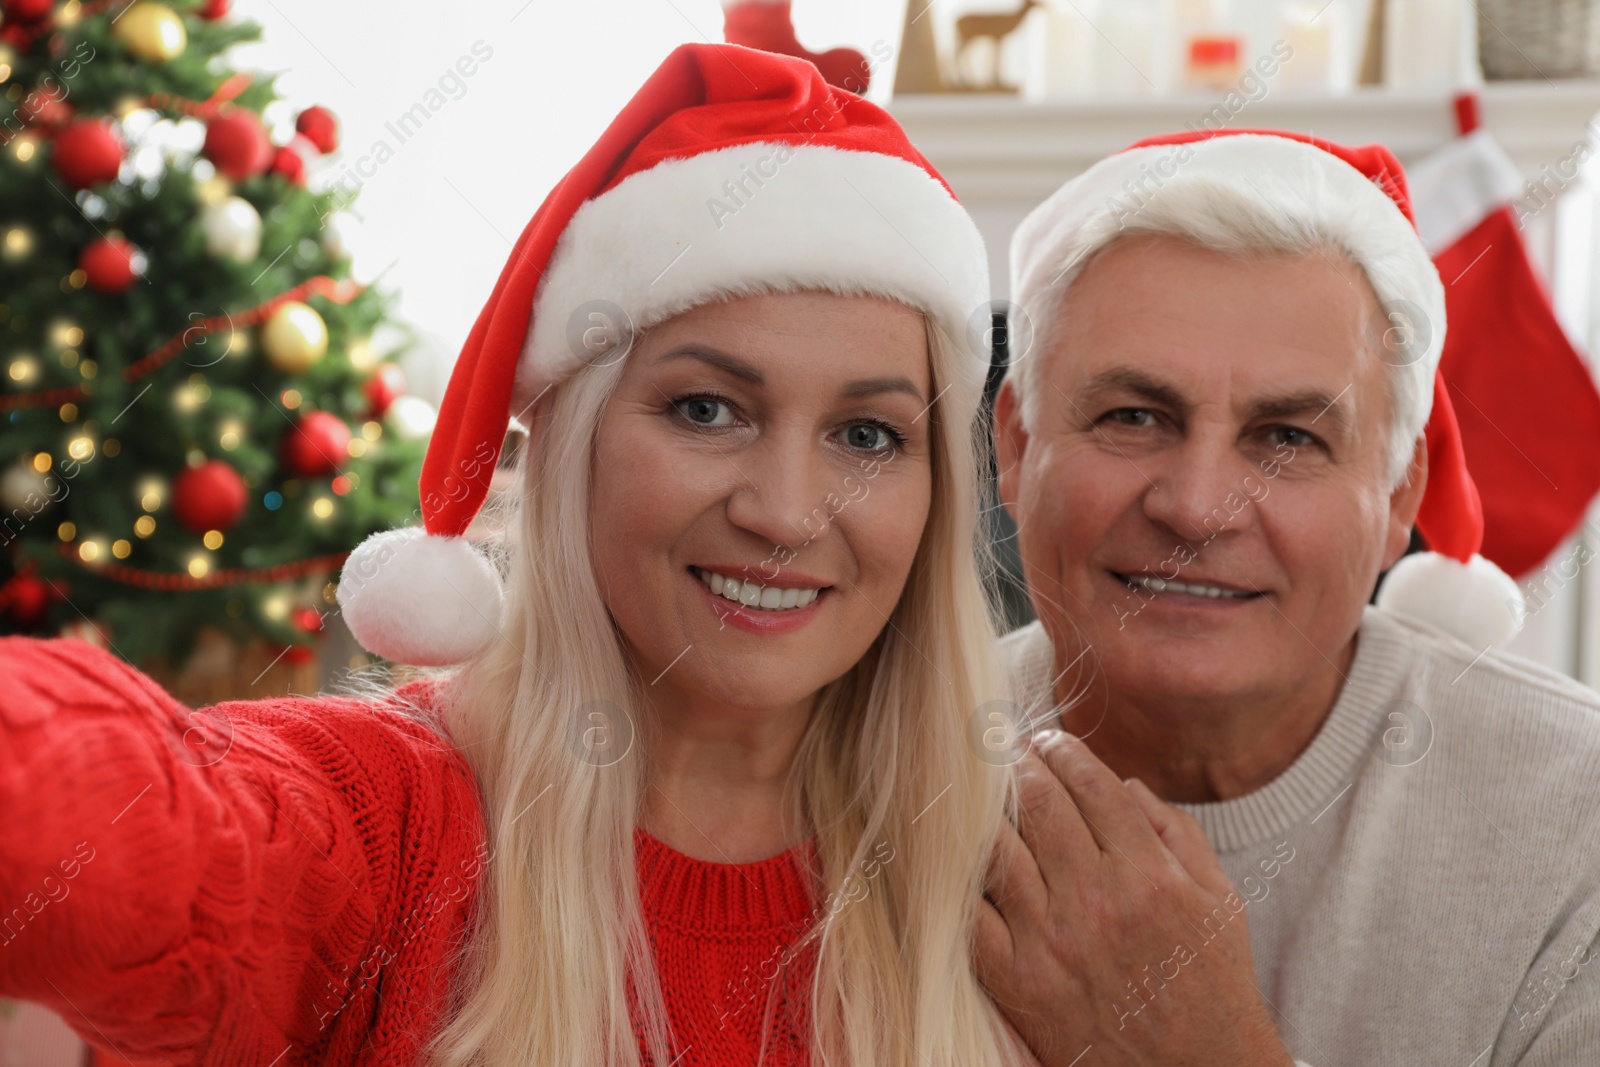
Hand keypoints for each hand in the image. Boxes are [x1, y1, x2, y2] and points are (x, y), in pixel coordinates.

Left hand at [974, 730, 1291, 1066]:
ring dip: (982, 808)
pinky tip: (957, 855)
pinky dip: (959, 877)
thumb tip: (1122, 783)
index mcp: (1150, 876)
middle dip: (1017, 763)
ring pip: (997, 848)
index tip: (1048, 739)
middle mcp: (1098, 901)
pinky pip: (970, 913)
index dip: (1064, 751)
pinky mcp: (1018, 981)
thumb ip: (1175, 832)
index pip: (1094, 786)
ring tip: (975, 789)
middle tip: (1003, 747)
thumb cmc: (1209, 984)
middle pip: (1039, 803)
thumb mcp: (1219, 901)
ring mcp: (1052, 942)